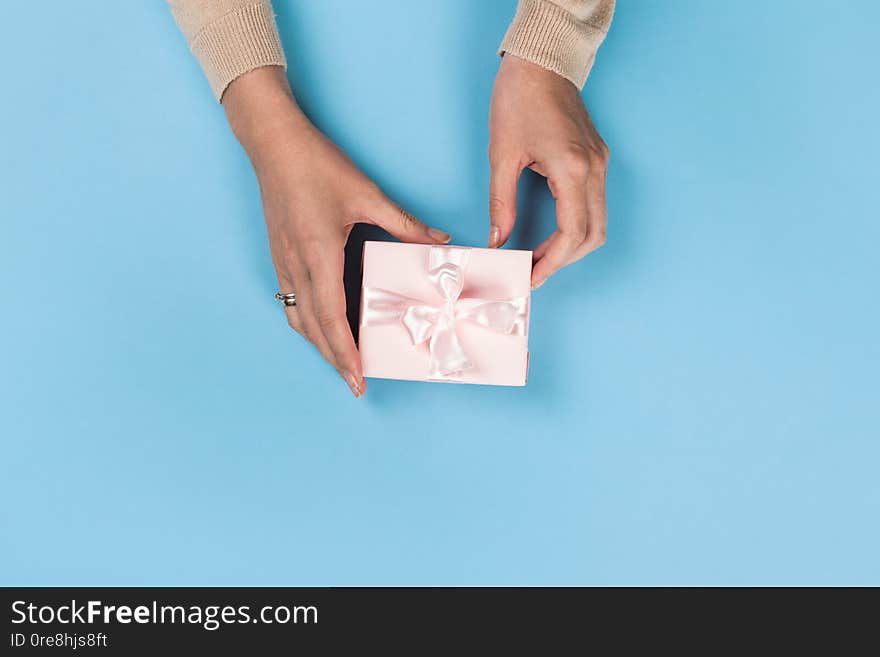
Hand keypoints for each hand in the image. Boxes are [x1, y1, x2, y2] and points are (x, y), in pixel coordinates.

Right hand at [223, 67, 450, 396]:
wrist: (272, 143)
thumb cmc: (315, 165)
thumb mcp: (366, 194)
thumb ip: (403, 222)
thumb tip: (439, 240)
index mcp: (318, 255)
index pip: (332, 318)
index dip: (345, 353)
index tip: (357, 379)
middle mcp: (296, 266)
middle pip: (312, 328)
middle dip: (334, 360)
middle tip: (354, 383)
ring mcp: (283, 263)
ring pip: (299, 318)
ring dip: (319, 344)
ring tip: (341, 361)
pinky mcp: (279, 255)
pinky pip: (292, 301)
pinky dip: (308, 322)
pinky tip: (322, 324)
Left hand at [488, 55, 609, 288]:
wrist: (541, 62)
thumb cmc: (519, 99)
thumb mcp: (501, 155)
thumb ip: (501, 203)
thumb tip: (498, 240)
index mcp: (573, 169)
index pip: (571, 234)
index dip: (552, 263)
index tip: (531, 277)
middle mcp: (594, 169)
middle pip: (592, 235)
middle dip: (563, 260)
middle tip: (533, 271)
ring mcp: (600, 163)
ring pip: (598, 223)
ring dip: (572, 246)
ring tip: (539, 256)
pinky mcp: (598, 158)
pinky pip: (595, 204)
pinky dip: (576, 226)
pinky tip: (551, 233)